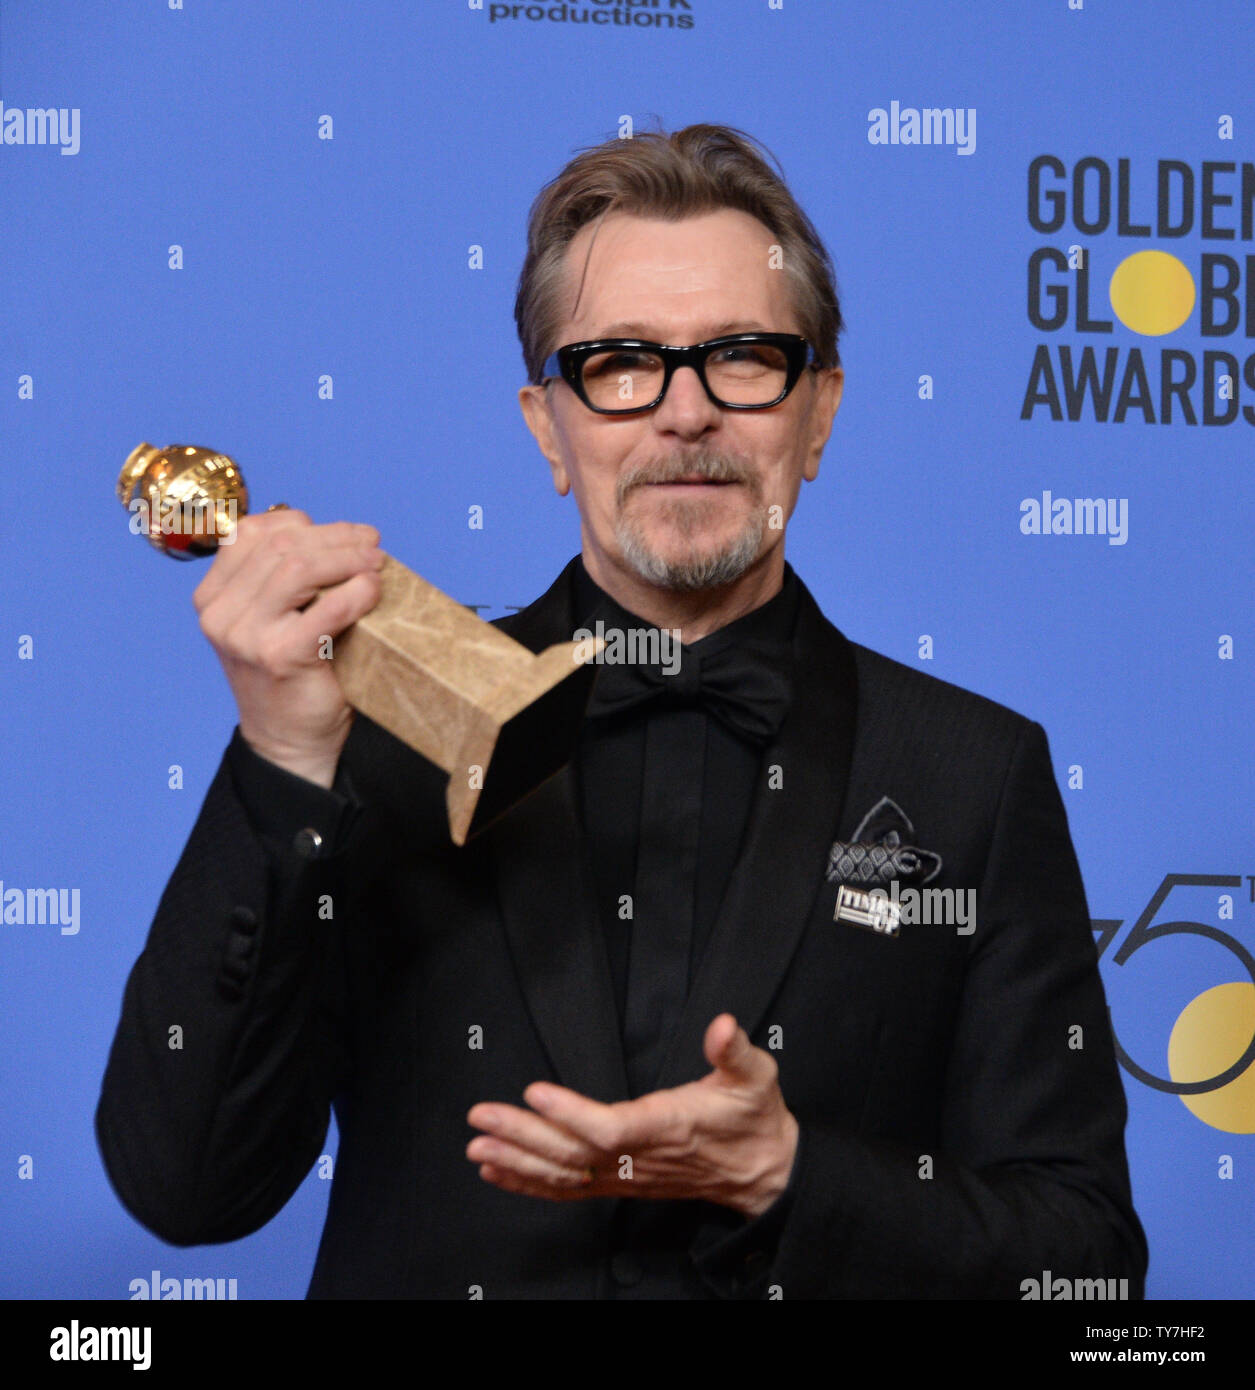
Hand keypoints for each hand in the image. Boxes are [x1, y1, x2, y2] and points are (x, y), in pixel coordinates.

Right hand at [192, 509, 384, 786]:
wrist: (289, 740)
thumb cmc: (292, 673)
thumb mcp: (274, 618)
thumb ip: (283, 578)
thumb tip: (339, 534)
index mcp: (213, 596)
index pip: (252, 533)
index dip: (303, 523)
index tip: (346, 533)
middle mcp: (220, 613)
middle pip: (280, 546)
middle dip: (335, 537)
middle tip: (372, 544)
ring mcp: (245, 635)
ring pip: (299, 567)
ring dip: (348, 558)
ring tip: (377, 563)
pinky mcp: (279, 656)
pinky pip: (325, 609)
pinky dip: (355, 592)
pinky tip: (372, 590)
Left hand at [466, 1013, 799, 1218]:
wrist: (764, 1171)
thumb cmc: (754, 1121)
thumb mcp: (757, 1076)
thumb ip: (736, 1051)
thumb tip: (724, 1025)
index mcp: (669, 1126)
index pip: (612, 1127)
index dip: (572, 1113)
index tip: (536, 1092)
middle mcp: (641, 1156)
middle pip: (574, 1152)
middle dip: (523, 1134)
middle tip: (482, 1116)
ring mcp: (628, 1175)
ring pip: (565, 1174)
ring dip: (517, 1161)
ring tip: (477, 1145)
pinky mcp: (622, 1184)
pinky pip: (570, 1188)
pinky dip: (531, 1183)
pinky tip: (500, 1171)